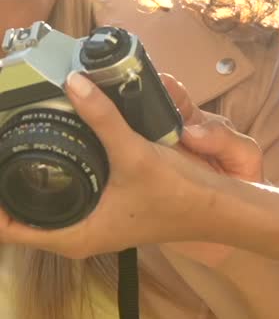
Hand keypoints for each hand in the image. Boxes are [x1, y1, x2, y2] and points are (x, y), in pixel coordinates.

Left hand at [0, 72, 256, 260]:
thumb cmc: (177, 193)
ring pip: (41, 209)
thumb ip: (103, 118)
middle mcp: (76, 236)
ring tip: (15, 144)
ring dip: (24, 183)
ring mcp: (90, 226)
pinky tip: (50, 151)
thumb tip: (72, 82)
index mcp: (74, 236)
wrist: (217, 208)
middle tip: (4, 143)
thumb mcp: (136, 153)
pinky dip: (49, 180)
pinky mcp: (103, 213)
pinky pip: (63, 200)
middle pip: (19, 218)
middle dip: (5, 185)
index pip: (9, 229)